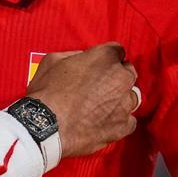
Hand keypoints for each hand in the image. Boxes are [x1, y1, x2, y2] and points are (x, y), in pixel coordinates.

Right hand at [26, 42, 139, 157]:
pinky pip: (129, 120)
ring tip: (101, 106)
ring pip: (131, 96)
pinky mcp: (123, 125)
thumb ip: (75, 55)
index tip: (99, 66)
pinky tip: (105, 121)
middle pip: (128, 72)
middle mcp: (120, 77)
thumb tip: (82, 59)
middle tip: (99, 86)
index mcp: (105, 57)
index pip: (117, 51)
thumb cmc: (47, 92)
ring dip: (119, 99)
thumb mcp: (53, 60)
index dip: (107, 59)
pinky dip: (119, 120)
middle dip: (116, 77)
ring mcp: (124, 102)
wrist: (46, 125)